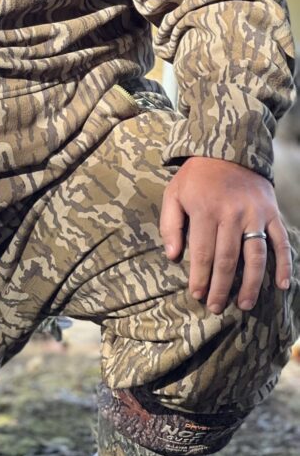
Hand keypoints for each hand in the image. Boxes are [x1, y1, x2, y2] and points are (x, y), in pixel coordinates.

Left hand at [160, 156, 291, 314]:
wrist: (229, 148)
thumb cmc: (196, 176)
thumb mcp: (174, 193)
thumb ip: (170, 224)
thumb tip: (173, 256)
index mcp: (205, 210)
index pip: (203, 253)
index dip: (200, 277)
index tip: (197, 295)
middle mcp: (232, 214)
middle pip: (227, 260)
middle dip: (221, 287)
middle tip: (217, 307)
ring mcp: (255, 214)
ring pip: (255, 256)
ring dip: (251, 283)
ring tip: (244, 304)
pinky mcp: (272, 214)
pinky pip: (281, 242)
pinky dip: (284, 264)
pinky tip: (282, 285)